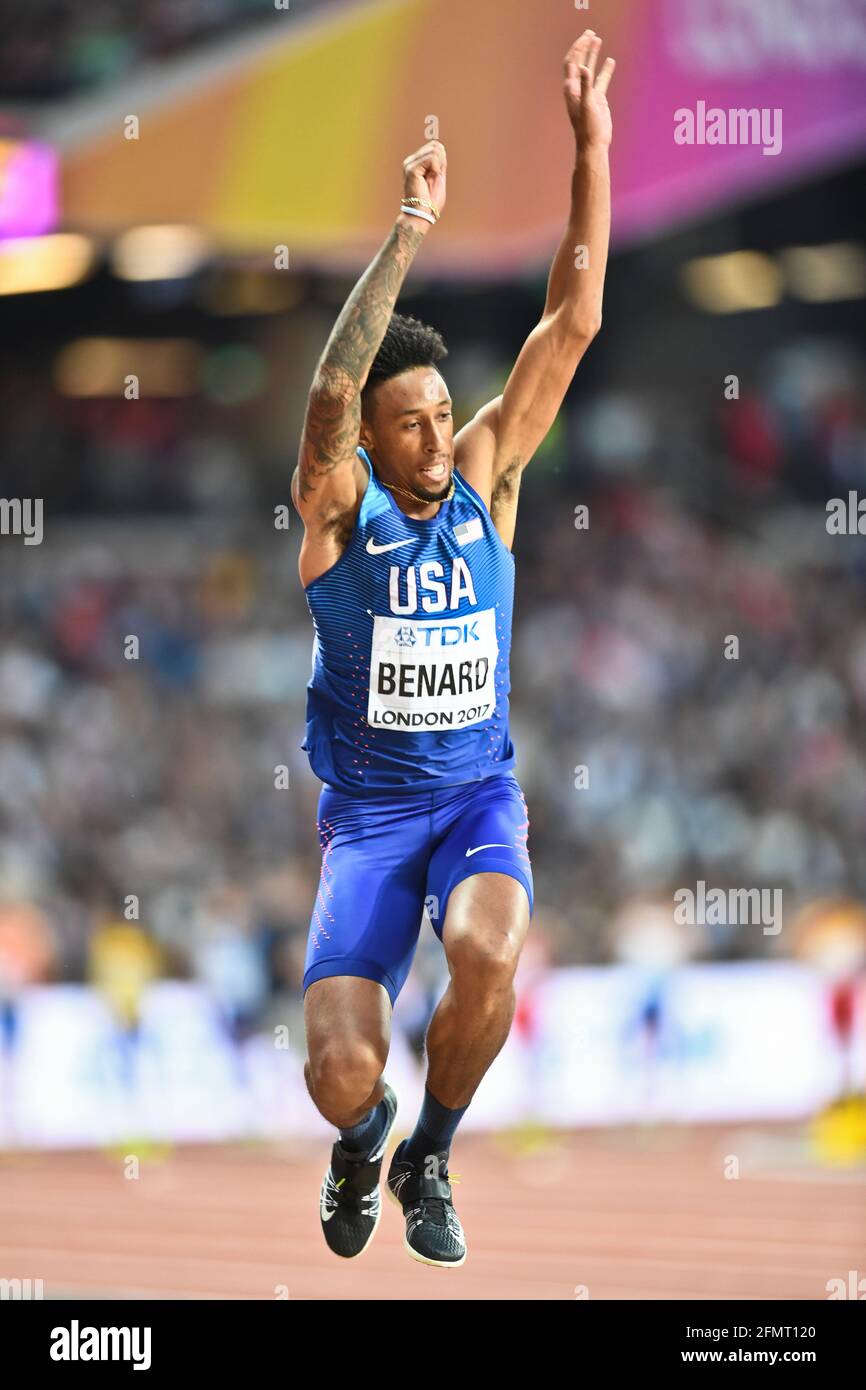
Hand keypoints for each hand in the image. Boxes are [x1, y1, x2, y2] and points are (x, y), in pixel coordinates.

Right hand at [401, 139, 446, 221]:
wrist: (422, 215)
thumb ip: (439, 162)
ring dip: (439, 166)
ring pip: (434, 150)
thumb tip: (440, 145)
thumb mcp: (438, 177)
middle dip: (441, 161)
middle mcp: (410, 161)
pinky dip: (436, 168)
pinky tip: (431, 178)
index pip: (434, 146)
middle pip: (435, 145)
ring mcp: (409, 164)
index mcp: (415, 162)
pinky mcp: (411, 169)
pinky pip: (431, 158)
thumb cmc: (430, 201)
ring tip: (432, 179)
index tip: (437, 176)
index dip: (442, 160)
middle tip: (435, 177)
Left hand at [563, 30, 614, 148]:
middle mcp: (578, 88)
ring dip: (593, 54)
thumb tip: (585, 67)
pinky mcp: (597, 99)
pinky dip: (605, 70)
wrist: (594, 144)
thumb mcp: (587, 105)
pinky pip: (601, 80)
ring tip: (598, 39)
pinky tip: (610, 61)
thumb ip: (585, 86)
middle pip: (579, 61)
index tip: (586, 36)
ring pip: (590, 68)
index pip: (572, 62)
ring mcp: (588, 93)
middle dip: (584, 46)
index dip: (578, 48)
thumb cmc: (587, 128)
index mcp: (571, 88)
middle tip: (591, 32)